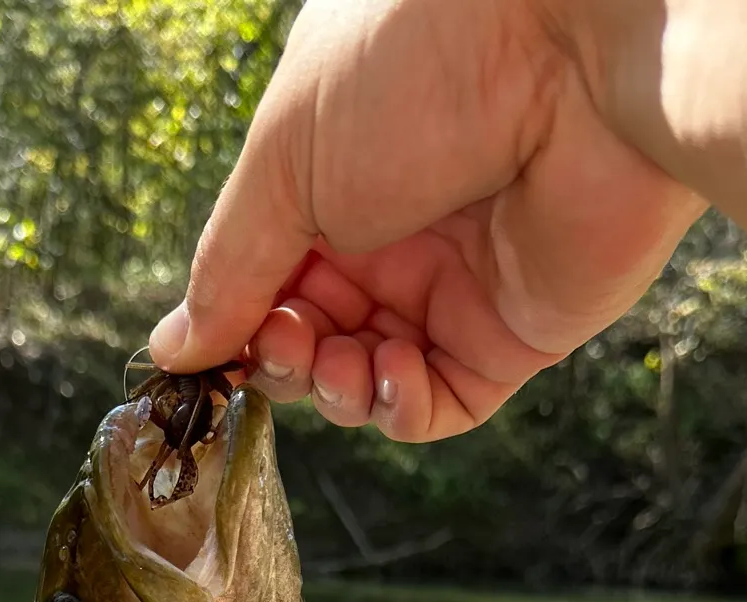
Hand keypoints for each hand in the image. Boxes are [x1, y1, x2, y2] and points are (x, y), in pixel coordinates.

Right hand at [148, 0, 703, 440]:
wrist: (574, 45)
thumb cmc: (414, 67)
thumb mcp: (285, 163)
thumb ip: (230, 268)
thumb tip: (172, 350)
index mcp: (332, 179)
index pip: (266, 280)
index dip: (237, 323)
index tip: (210, 351)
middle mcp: (393, 233)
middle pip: (313, 338)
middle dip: (284, 358)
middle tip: (285, 343)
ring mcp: (457, 285)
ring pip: (369, 381)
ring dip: (335, 390)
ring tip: (335, 362)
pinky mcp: (518, 332)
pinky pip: (444, 404)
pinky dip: (402, 410)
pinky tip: (388, 378)